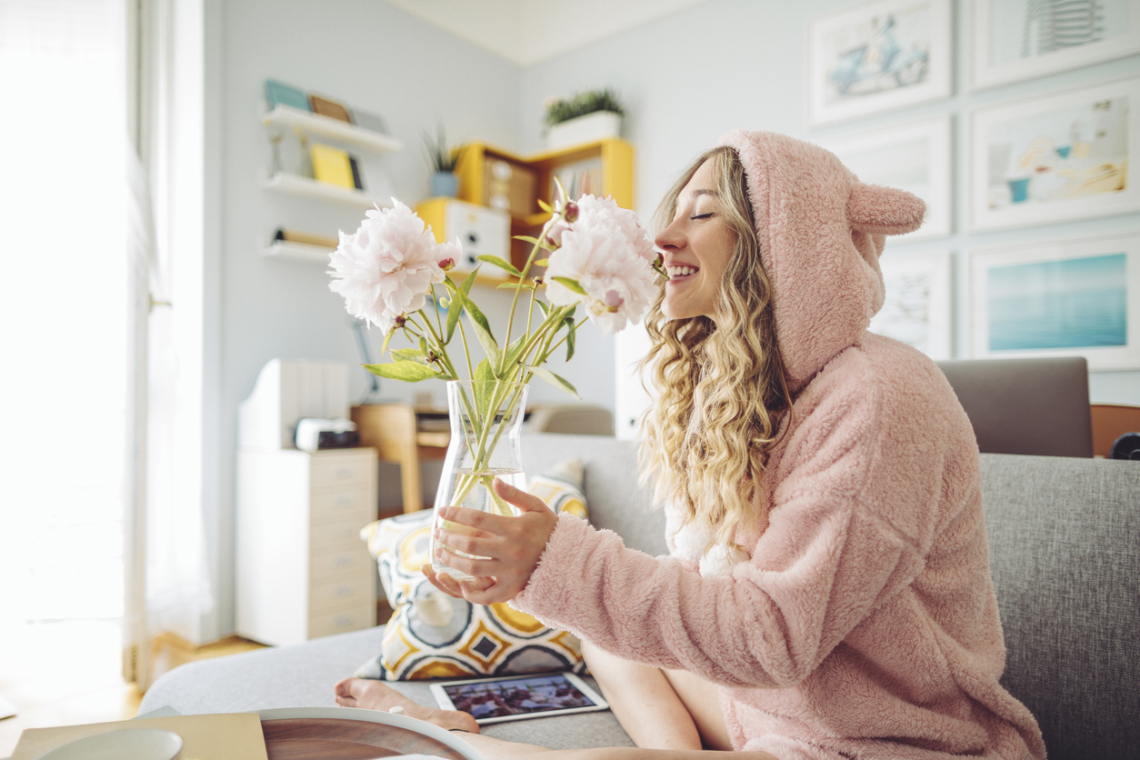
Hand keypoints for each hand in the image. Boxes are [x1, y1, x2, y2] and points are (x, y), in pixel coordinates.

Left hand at [421, 478, 558, 604]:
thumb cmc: (548, 529)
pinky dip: (471, 592)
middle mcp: (511, 551)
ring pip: (473, 568)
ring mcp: (510, 572)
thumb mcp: (536, 507)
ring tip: (441, 552)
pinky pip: (487, 595)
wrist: (568, 557)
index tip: (441, 512)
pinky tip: (459, 582)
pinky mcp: (512, 589)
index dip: (455, 515)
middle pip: (470, 545)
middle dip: (449, 538)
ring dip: (452, 560)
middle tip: (437, 533)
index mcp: (514, 529)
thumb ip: (514, 494)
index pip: (477, 520)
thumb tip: (494, 481)